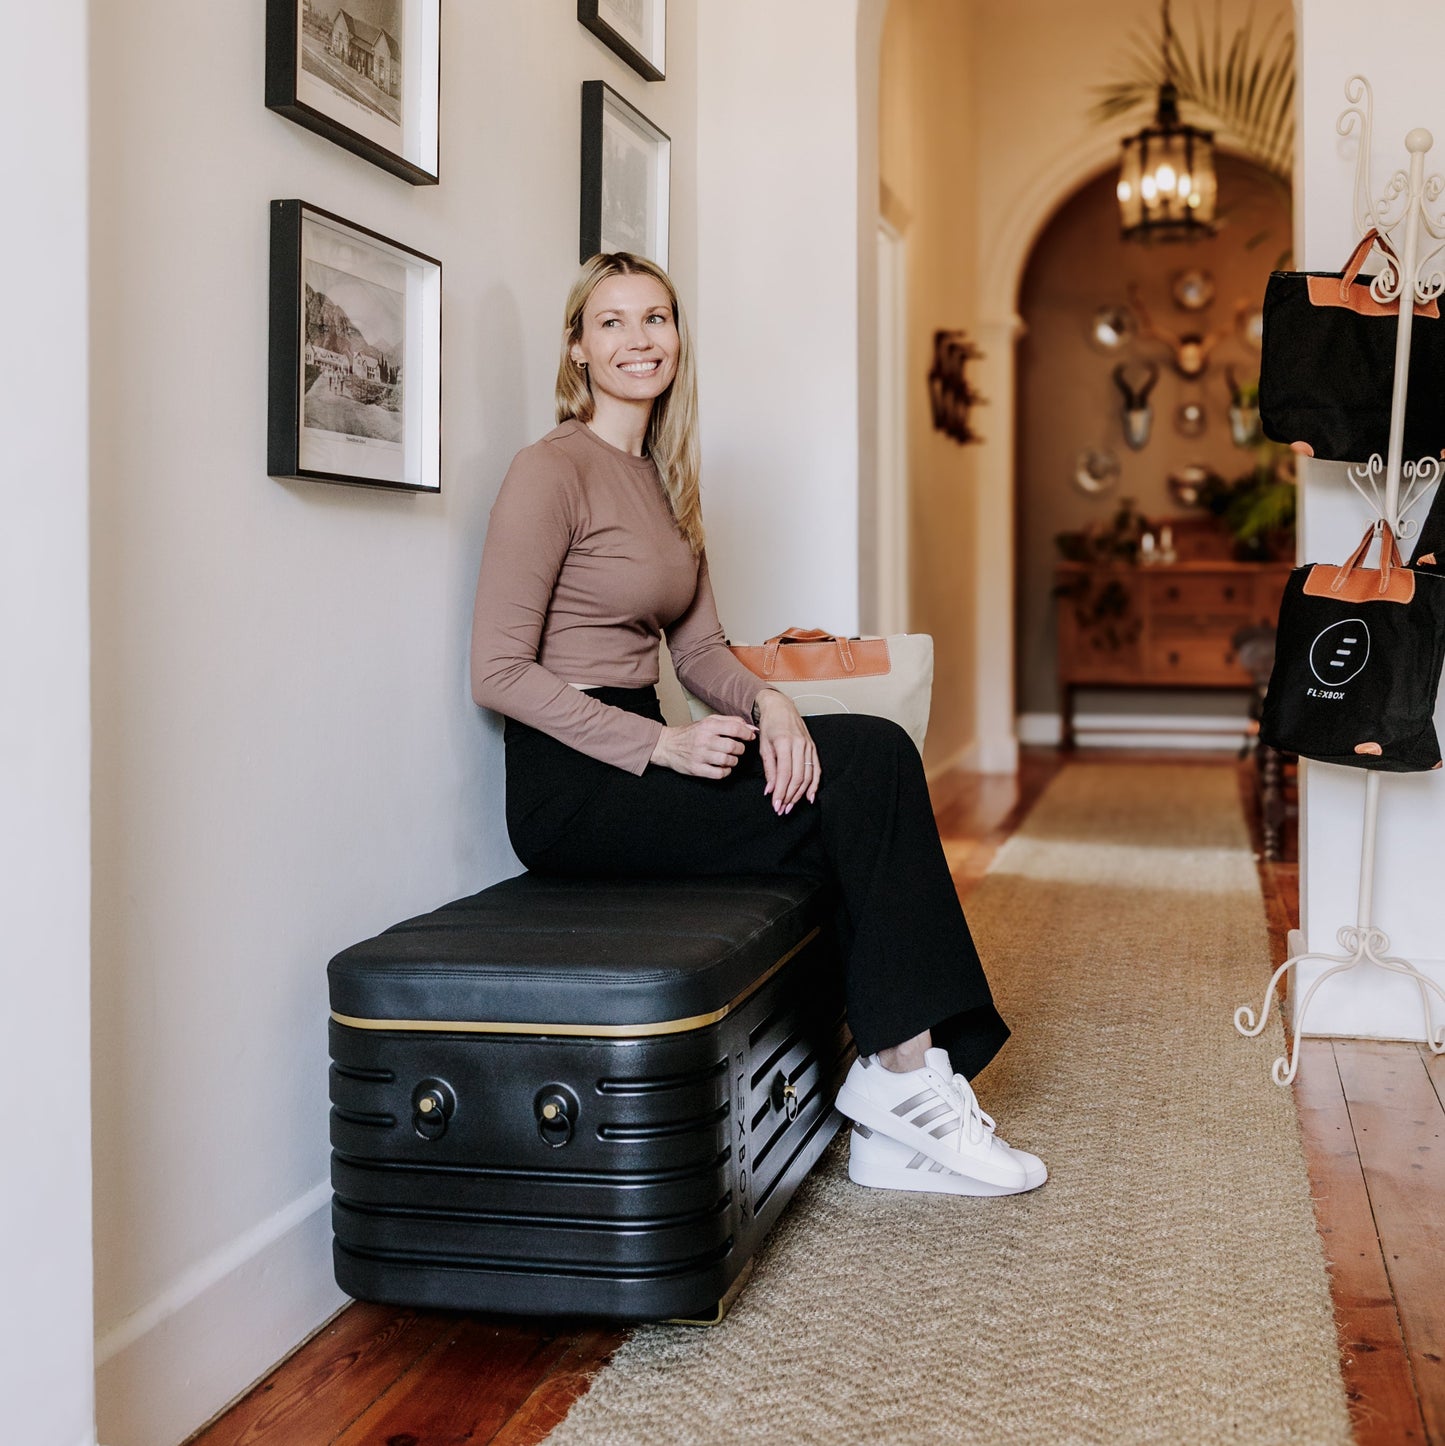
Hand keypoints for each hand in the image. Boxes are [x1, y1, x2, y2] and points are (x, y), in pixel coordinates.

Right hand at [650, 713, 756, 778]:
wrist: (667, 745)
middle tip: (738, 749)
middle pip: (732, 746)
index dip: (746, 734)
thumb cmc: (691, 733)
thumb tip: (750, 727)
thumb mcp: (708, 721)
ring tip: (730, 758)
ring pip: (727, 761)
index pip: (734, 728)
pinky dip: (725, 771)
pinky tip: (723, 767)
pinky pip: (719, 774)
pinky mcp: (696, 769)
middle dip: (740, 749)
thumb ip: (730, 721)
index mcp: (708, 726)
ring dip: (734, 761)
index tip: (750, 737)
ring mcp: (700, 756)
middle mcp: (704, 740)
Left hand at [755, 690, 819, 813]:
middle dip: (789, 796)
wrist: (781, 708)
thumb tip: (770, 790)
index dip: (781, 792)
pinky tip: (809, 797)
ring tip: (791, 806)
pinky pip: (817, 769)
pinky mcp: (813, 748)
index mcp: (785, 743)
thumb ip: (769, 769)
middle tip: (782, 809)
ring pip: (808, 776)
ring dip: (800, 794)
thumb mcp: (764, 746)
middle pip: (798, 777)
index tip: (775, 805)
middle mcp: (800, 745)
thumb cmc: (770, 726)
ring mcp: (809, 746)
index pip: (785, 774)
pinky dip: (814, 785)